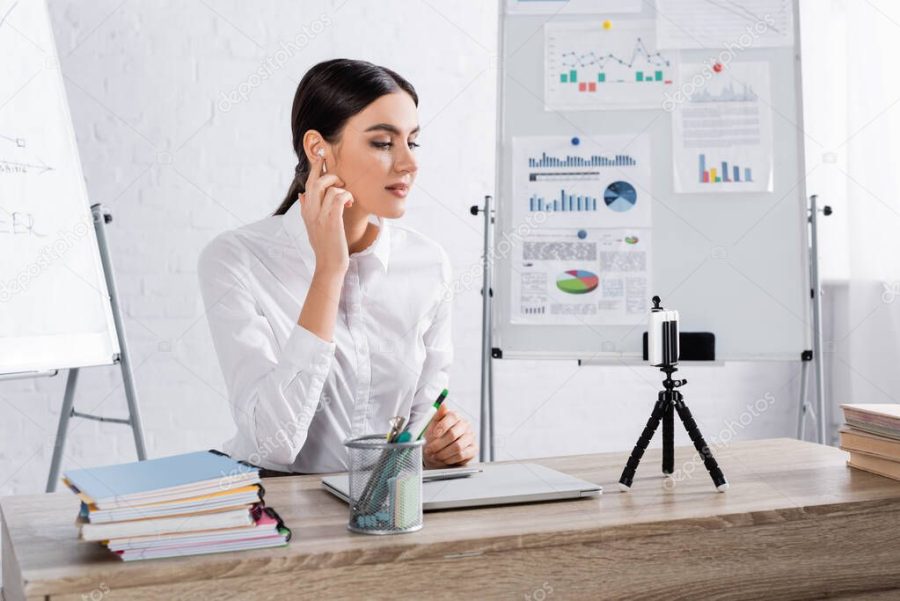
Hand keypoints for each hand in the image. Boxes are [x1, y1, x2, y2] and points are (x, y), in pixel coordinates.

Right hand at [298, 153, 352, 275]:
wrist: (329, 265)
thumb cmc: (325, 246)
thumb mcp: (311, 227)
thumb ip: (306, 209)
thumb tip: (302, 194)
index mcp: (306, 211)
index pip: (308, 183)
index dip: (315, 168)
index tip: (321, 155)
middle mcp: (310, 211)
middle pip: (315, 181)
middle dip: (328, 174)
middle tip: (340, 181)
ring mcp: (320, 215)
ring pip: (328, 187)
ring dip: (342, 189)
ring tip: (347, 199)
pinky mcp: (331, 220)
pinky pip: (339, 196)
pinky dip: (347, 196)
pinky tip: (350, 204)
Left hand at [423, 404, 477, 467]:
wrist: (439, 450)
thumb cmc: (435, 436)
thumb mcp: (432, 425)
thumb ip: (437, 415)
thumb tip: (443, 405)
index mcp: (455, 416)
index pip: (452, 417)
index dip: (442, 427)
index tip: (433, 435)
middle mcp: (465, 425)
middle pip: (453, 434)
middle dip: (438, 444)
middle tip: (429, 449)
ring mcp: (471, 437)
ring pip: (457, 446)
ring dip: (443, 453)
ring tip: (435, 455)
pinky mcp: (473, 449)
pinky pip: (462, 455)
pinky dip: (450, 459)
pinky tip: (443, 459)